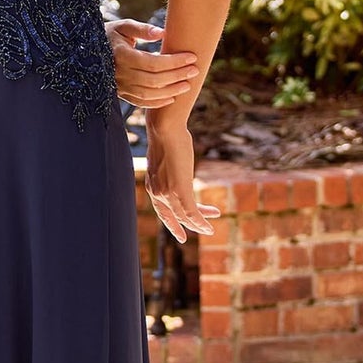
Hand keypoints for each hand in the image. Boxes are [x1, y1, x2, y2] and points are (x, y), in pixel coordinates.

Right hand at [105, 19, 199, 109]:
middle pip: (153, 80)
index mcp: (121, 54)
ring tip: (187, 84)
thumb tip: (163, 33)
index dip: (174, 61)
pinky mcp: (119, 94)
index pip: (153, 62)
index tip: (191, 57)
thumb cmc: (109, 34)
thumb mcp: (123, 26)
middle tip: (195, 70)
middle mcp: (118, 73)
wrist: (85, 51)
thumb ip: (142, 29)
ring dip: (170, 91)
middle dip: (177, 76)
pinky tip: (172, 97)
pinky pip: (140, 102)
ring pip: (148, 94)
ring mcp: (118, 86)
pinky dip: (157, 102)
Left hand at [144, 114, 222, 242]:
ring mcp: (167, 193)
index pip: (162, 209)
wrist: (164, 129)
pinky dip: (201, 221)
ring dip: (199, 223)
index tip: (180, 230)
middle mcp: (157, 193)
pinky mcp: (179, 190)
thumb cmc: (166, 135)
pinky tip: (209, 225)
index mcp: (151, 185)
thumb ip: (170, 164)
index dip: (172, 221)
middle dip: (186, 226)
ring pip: (184, 216)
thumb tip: (175, 156)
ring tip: (210, 229)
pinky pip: (191, 212)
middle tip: (197, 234)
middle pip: (173, 216)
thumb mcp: (166, 155)